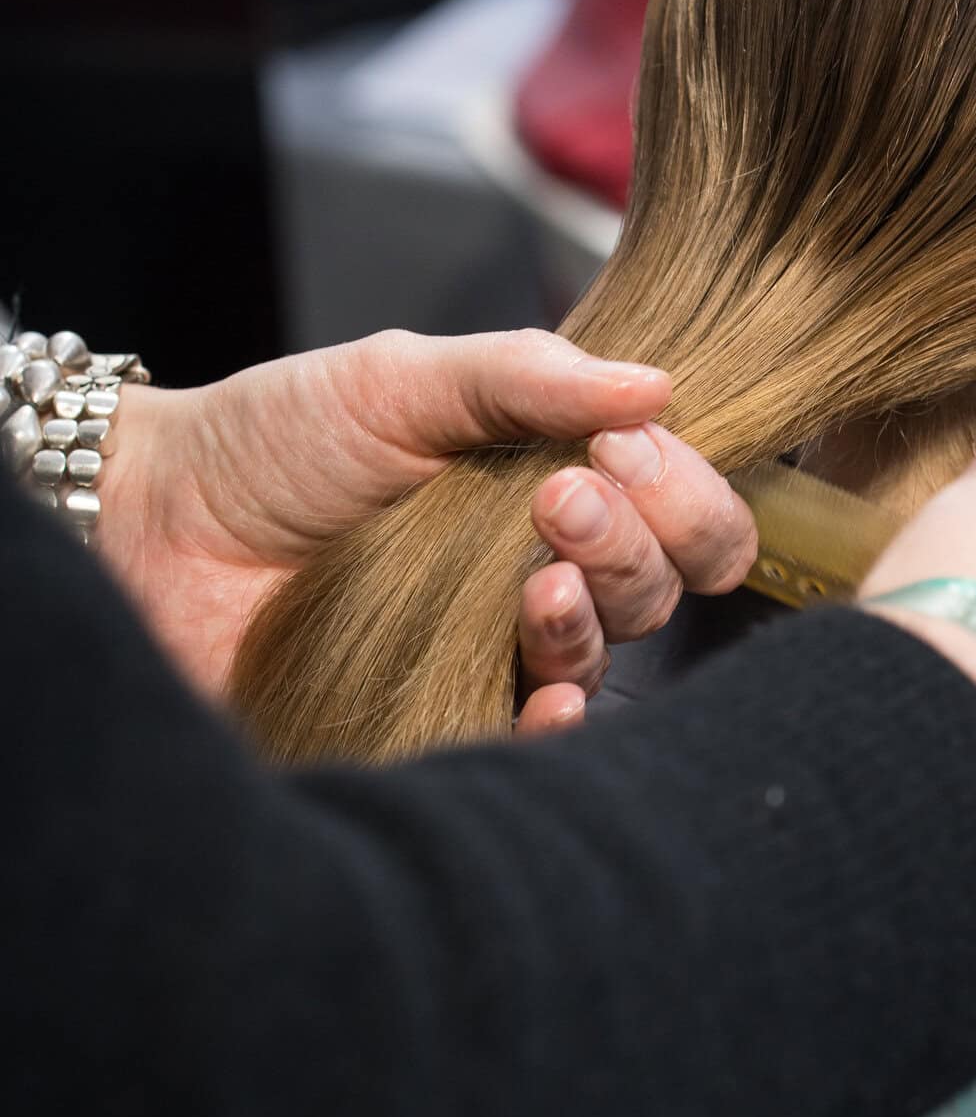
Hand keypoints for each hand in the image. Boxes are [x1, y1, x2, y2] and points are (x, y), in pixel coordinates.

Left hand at [100, 331, 755, 703]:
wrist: (153, 523)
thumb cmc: (272, 441)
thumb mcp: (402, 377)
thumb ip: (526, 375)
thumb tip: (656, 384)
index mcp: (552, 484)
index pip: (678, 509)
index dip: (681, 489)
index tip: (621, 448)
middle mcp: (538, 570)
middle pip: (659, 586)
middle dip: (637, 541)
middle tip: (561, 499)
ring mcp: (489, 650)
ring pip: (602, 656)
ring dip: (593, 614)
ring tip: (534, 577)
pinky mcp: (435, 716)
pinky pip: (526, 741)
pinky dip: (555, 720)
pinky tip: (544, 692)